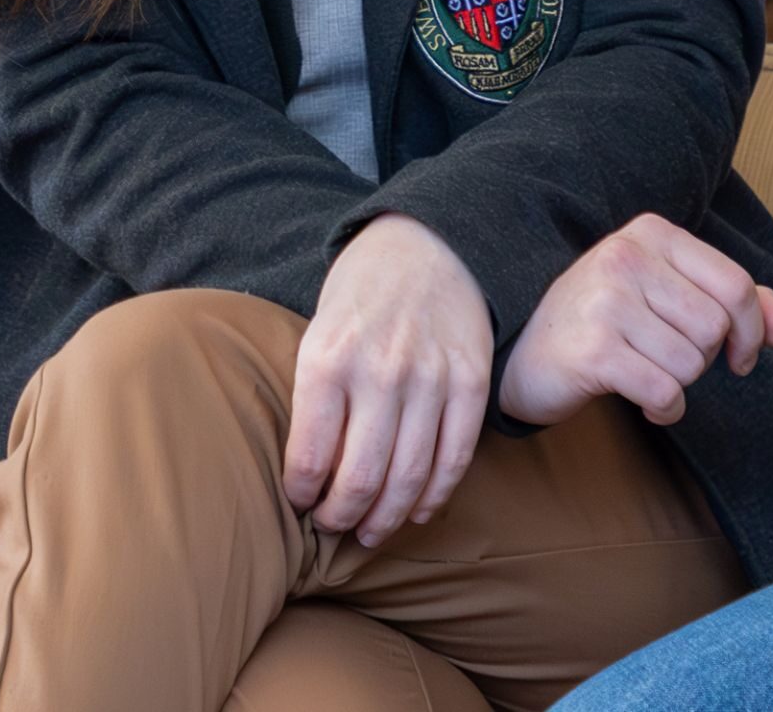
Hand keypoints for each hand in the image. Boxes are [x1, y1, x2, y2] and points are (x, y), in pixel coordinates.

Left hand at [283, 214, 494, 548]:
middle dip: (342, 518)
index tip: (301, 505)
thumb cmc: (361, 293)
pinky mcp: (471, 383)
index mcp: (328, 360)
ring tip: (370, 531)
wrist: (428, 241)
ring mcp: (431, 379)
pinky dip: (434, 496)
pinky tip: (417, 511)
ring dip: (386, 518)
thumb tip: (311, 474)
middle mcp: (380, 373)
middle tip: (335, 526)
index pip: (310, 461)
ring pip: (409, 478)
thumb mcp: (317, 332)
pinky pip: (455, 458)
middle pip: (360, 480)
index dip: (303, 497)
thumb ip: (316, 399)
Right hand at [502, 211, 772, 428]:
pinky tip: (643, 402)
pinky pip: (665, 391)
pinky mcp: (593, 348)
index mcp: (652, 234)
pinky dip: (665, 408)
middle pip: (715, 328)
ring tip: (647, 374)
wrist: (521, 351)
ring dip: (680, 385)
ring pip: (692, 363)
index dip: (753, 330)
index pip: (736, 284)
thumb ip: (736, 305)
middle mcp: (627, 256)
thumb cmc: (604, 322)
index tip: (741, 357)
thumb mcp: (668, 295)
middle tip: (667, 359)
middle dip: (705, 359)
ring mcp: (606, 300)